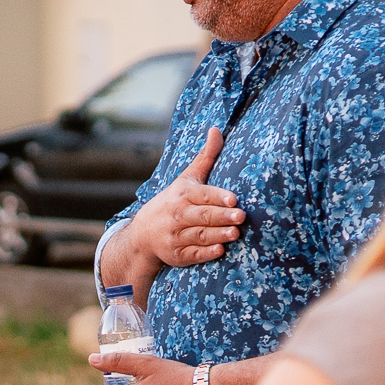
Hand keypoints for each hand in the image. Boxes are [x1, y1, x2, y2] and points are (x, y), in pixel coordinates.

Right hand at [127, 129, 243, 270]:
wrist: (143, 233)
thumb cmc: (174, 201)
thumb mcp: (186, 178)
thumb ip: (205, 157)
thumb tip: (216, 129)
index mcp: (183, 195)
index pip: (202, 195)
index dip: (217, 197)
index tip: (233, 199)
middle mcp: (178, 215)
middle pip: (202, 215)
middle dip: (221, 216)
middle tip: (241, 216)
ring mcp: (175, 236)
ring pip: (198, 235)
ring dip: (217, 235)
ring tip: (235, 233)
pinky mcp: (176, 255)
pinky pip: (191, 254)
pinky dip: (205, 253)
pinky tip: (219, 251)